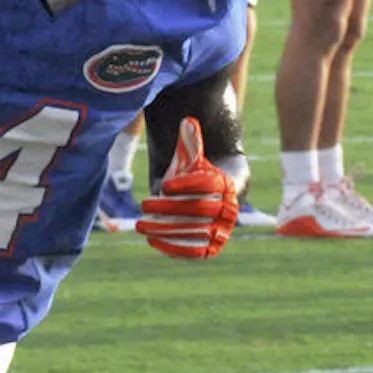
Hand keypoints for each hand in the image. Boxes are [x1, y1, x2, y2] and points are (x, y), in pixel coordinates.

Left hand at [135, 118, 238, 259]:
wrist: (214, 194)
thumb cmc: (199, 171)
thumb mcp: (195, 156)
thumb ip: (192, 141)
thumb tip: (186, 121)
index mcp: (231, 183)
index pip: (210, 184)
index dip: (187, 185)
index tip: (164, 185)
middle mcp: (231, 208)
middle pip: (199, 208)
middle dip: (169, 208)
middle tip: (144, 205)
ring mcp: (223, 230)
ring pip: (195, 231)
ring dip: (166, 229)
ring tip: (141, 225)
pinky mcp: (212, 247)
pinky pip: (195, 251)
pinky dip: (174, 248)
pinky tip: (152, 241)